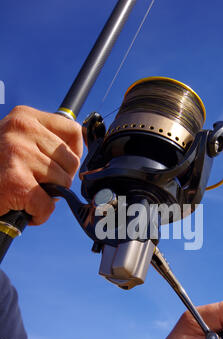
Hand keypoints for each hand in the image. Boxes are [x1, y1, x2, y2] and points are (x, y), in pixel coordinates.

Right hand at [0, 105, 82, 224]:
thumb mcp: (18, 140)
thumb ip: (45, 141)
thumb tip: (81, 152)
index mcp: (25, 116)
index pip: (72, 131)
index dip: (76, 153)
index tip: (66, 165)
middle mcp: (22, 130)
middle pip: (71, 160)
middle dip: (61, 178)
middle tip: (39, 183)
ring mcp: (19, 154)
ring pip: (63, 183)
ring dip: (49, 196)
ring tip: (27, 193)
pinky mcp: (15, 181)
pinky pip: (47, 204)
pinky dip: (39, 214)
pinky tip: (24, 208)